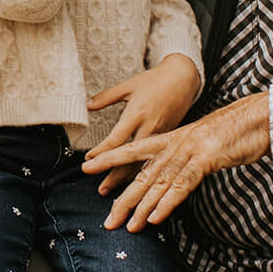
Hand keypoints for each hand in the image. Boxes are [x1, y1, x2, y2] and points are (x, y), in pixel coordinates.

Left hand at [81, 92, 269, 231]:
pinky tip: (155, 218)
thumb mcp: (204, 139)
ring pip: (159, 181)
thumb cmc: (233, 130)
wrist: (259, 116)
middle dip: (122, 197)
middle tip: (107, 220)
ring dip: (142, 206)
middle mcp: (176, 143)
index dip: (110, 158)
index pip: (134, 148)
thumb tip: (173, 170)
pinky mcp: (207, 157)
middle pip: (142, 172)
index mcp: (173, 137)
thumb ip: (186, 153)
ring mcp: (190, 149)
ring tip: (126, 226)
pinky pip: (182, 184)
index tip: (87, 168)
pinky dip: (167, 202)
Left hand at [85, 54, 201, 194]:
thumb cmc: (155, 80)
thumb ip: (107, 97)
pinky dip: (144, 172)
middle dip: (114, 175)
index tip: (89, 161)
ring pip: (144, 162)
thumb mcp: (129, 85)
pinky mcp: (169, 138)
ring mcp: (161, 134)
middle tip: (101, 189)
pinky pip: (155, 159)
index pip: (116, 138)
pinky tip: (138, 183)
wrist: (184, 78)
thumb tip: (88, 105)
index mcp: (137, 113)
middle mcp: (148, 126)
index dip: (102, 153)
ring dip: (129, 179)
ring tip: (117, 193)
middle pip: (130, 157)